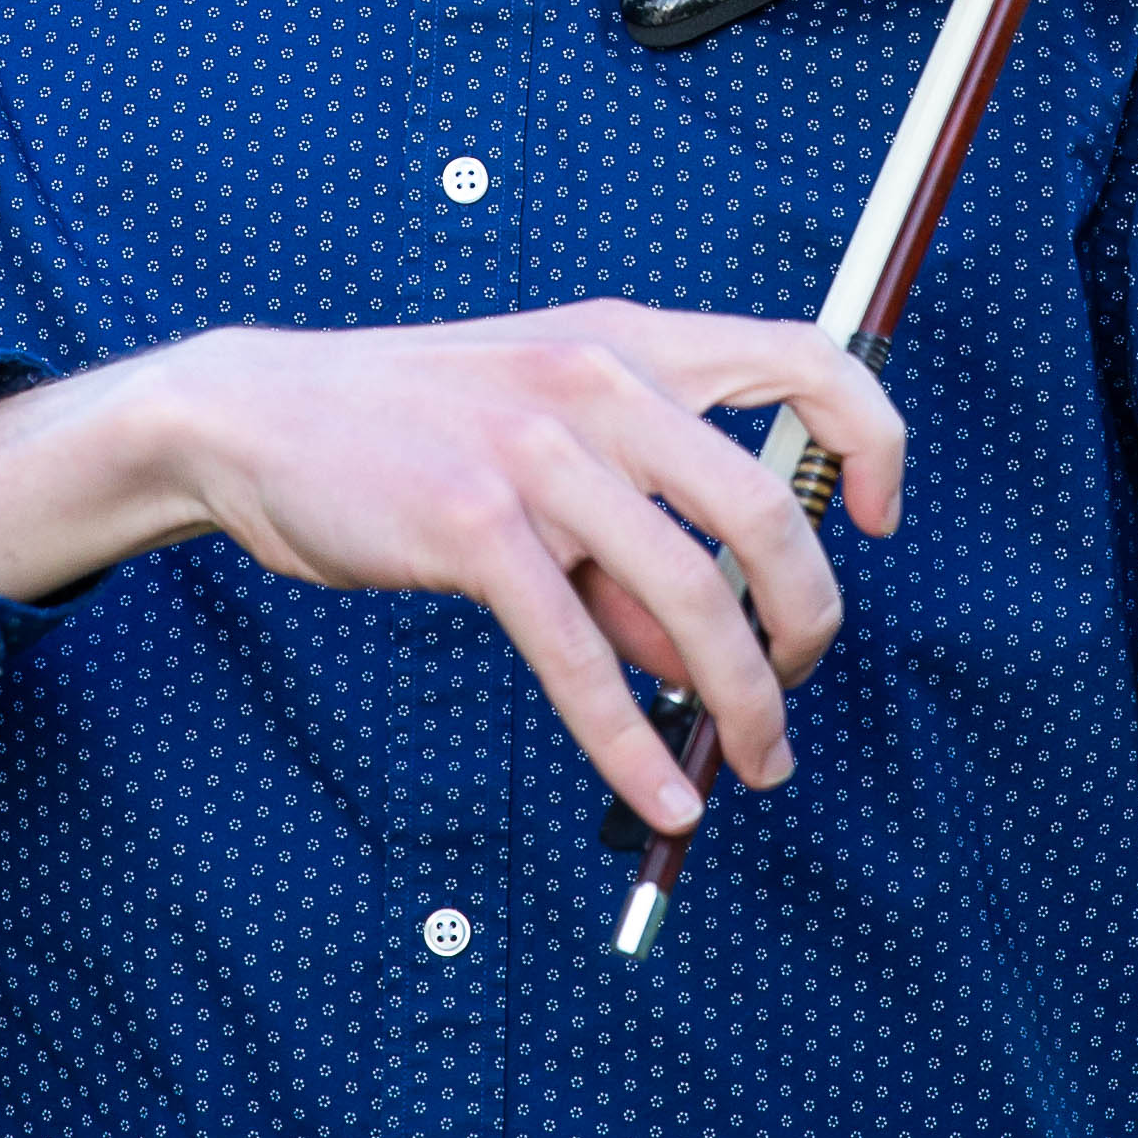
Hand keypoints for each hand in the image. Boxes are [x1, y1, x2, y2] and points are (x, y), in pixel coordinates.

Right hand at [0, 301, 902, 832]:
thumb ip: (628, 532)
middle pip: (770, 514)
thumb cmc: (409, 429)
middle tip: (797, 686)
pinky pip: (581, 658)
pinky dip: (632, 744)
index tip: (881, 521)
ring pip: (691, 598)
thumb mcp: (542, 440)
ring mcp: (538, 451)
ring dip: (744, 702)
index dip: (871, 441)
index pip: (806, 359)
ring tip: (754, 761)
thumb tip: (703, 657)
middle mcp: (600, 380)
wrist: (257, 414)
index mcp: (631, 341)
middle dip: (809, 626)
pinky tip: (661, 797)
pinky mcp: (474, 527)